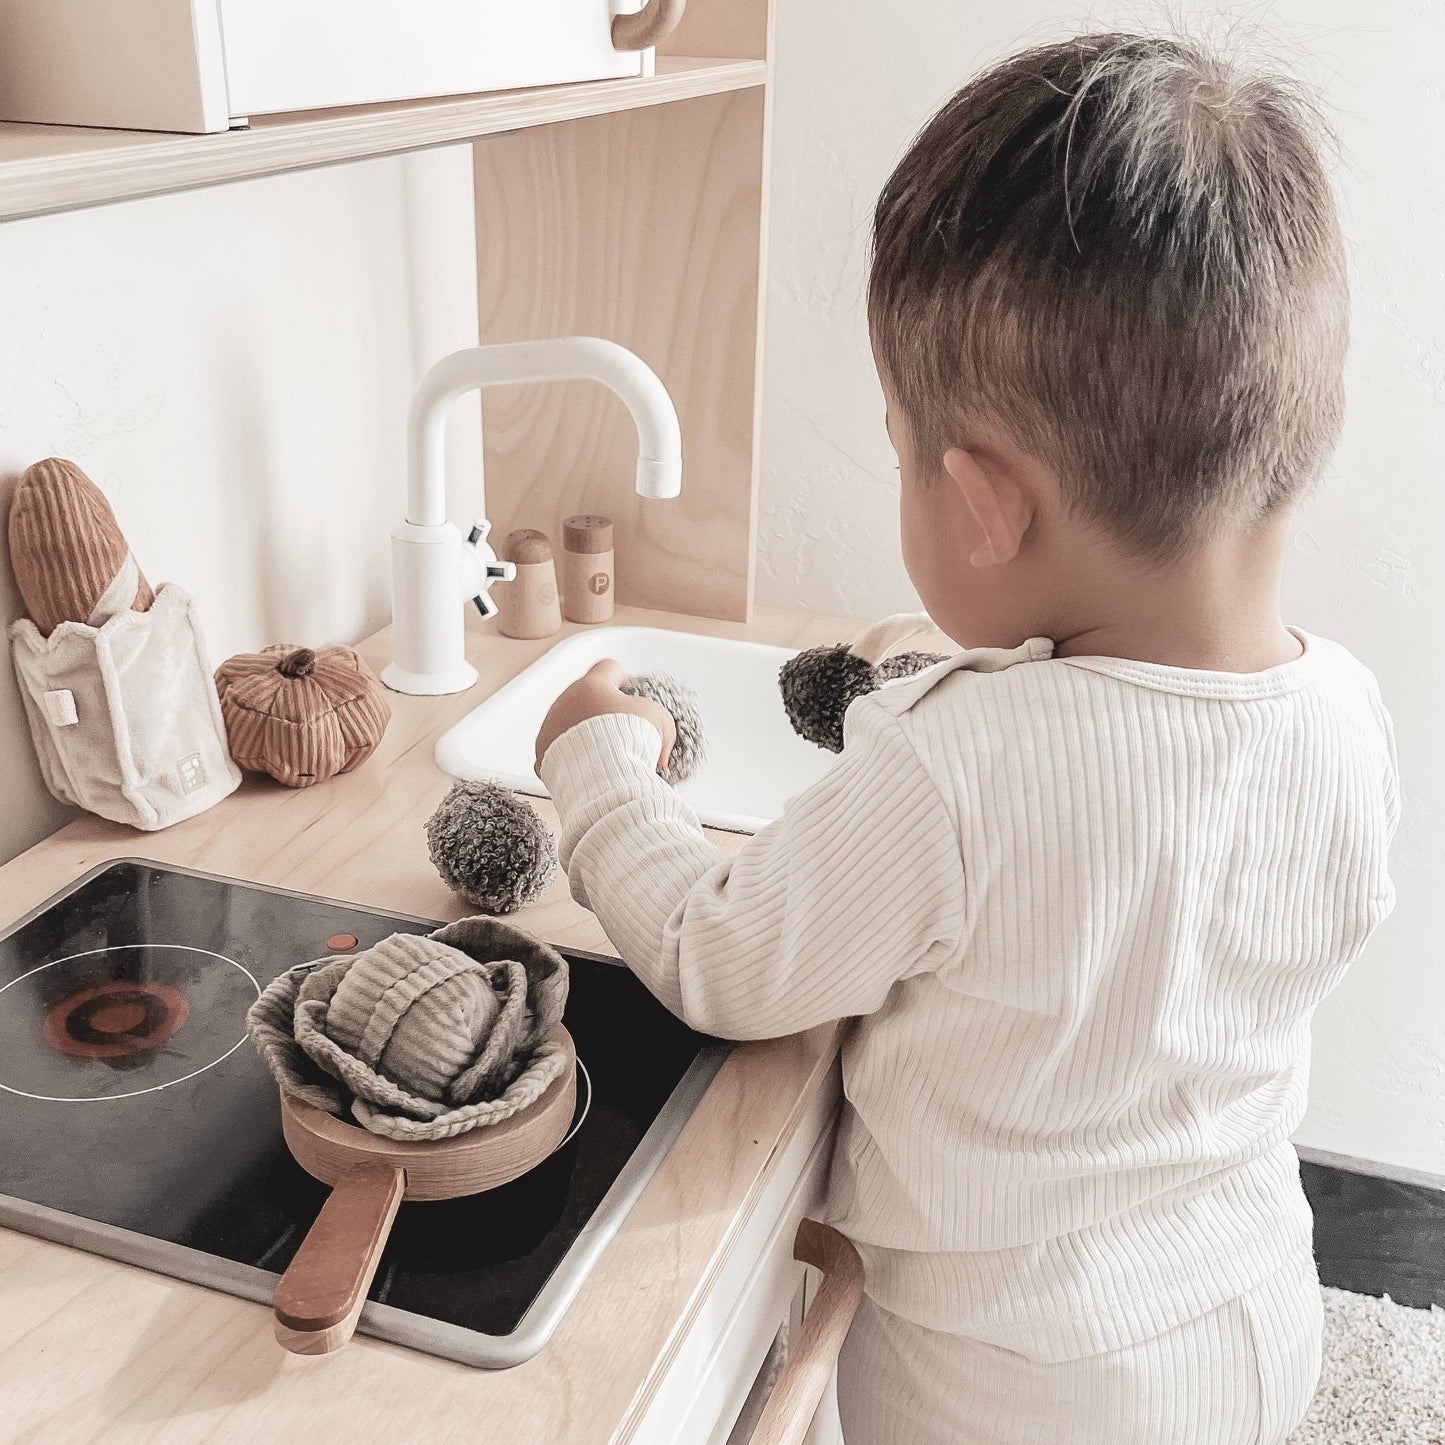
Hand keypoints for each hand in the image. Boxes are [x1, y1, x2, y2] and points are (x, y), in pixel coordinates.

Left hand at [534, 658, 675, 773]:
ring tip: (603, 754)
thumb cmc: (629, 744)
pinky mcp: (542, 753)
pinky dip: (570, 756)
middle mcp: (566, 701)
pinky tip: (587, 768)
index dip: (621, 678)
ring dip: (583, 733)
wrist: (604, 778)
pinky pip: (556, 750)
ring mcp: (550, 727)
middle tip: (619, 731)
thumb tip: (659, 751)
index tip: (627, 691)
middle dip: (601, 711)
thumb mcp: (659, 721)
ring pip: (567, 722)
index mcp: (592, 685)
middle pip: (584, 696)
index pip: (607, 668)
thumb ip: (658, 722)